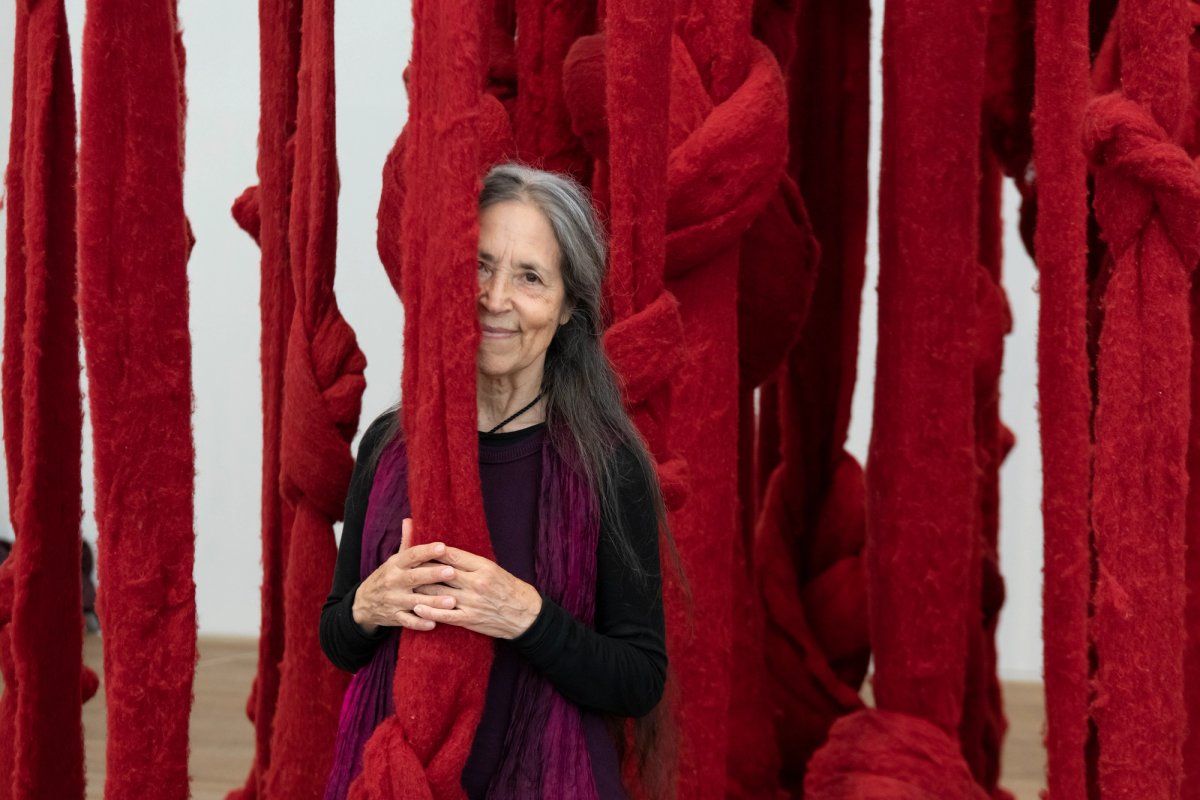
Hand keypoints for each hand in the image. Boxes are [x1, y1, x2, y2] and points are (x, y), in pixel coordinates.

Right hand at [351, 518, 458, 633]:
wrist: (363, 604)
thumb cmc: (387, 577)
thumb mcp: (394, 560)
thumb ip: (406, 542)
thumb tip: (410, 519)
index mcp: (395, 565)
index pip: (412, 555)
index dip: (427, 551)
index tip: (443, 547)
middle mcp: (394, 582)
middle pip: (415, 577)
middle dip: (433, 575)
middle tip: (452, 572)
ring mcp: (394, 601)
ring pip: (415, 601)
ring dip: (433, 602)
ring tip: (452, 601)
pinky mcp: (395, 617)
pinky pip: (408, 622)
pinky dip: (420, 623)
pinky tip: (434, 623)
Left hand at [411, 546, 542, 638]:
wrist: (525, 615)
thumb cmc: (510, 589)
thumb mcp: (495, 569)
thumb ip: (472, 563)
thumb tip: (448, 554)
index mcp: (484, 567)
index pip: (452, 555)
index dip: (433, 551)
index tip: (419, 548)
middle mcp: (477, 583)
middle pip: (442, 573)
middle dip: (423, 569)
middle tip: (406, 565)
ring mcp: (472, 602)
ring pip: (439, 593)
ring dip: (421, 589)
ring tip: (406, 585)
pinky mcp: (469, 619)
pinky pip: (444, 615)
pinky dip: (429, 612)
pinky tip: (416, 608)